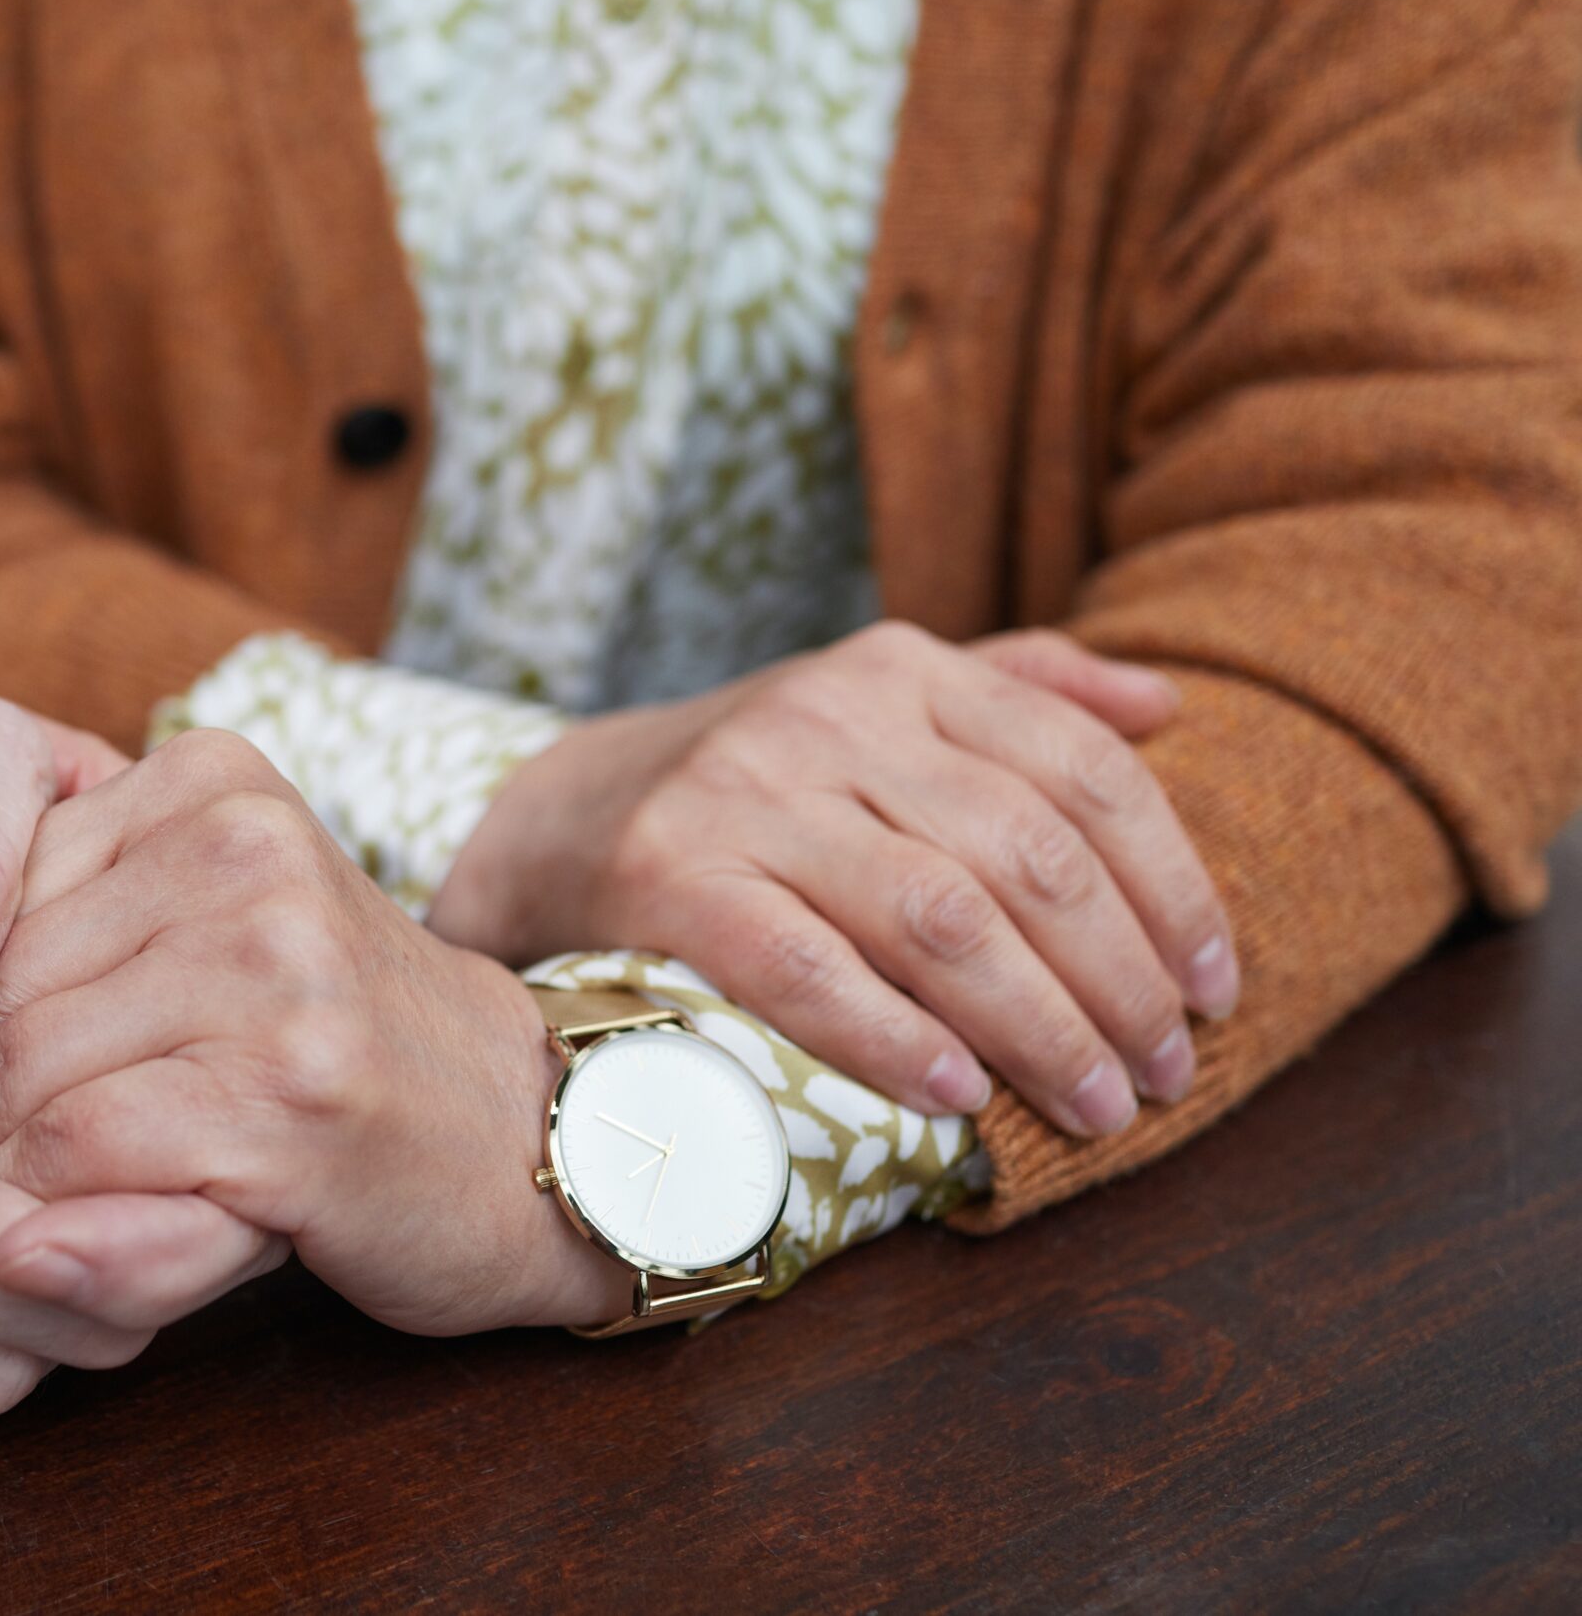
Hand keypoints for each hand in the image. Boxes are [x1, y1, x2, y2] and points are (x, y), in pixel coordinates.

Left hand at [0, 731, 636, 1336]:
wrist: (525, 1128)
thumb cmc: (329, 1043)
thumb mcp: (191, 920)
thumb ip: (42, 906)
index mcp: (202, 783)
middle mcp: (242, 848)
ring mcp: (279, 969)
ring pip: (21, 1092)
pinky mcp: (295, 1100)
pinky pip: (88, 1163)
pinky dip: (36, 1230)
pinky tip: (37, 1258)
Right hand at [428, 622, 1235, 1137]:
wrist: (558, 815)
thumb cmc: (759, 781)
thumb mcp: (879, 703)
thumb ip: (1021, 688)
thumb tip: (1167, 704)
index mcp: (903, 669)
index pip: (1082, 772)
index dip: (1172, 888)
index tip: (1216, 991)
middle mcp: (830, 716)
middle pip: (1025, 856)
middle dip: (1120, 980)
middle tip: (1165, 1076)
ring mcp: (746, 794)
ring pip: (938, 917)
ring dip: (1038, 1026)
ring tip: (1094, 1106)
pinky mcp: (670, 877)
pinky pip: (801, 966)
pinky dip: (889, 1034)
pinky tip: (955, 1094)